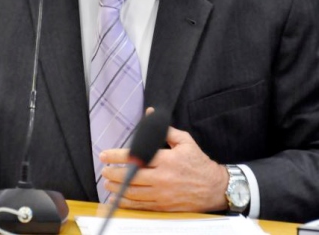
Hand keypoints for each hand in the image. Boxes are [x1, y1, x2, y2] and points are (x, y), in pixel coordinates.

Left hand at [100, 124, 228, 211]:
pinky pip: (141, 206)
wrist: (214, 187)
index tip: (104, 155)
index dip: (116, 156)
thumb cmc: (198, 163)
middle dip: (113, 173)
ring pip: (133, 193)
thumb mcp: (185, 141)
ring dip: (117, 188)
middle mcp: (163, 178)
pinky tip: (117, 199)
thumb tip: (150, 114)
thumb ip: (164, 129)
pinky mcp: (163, 206)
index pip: (136, 156)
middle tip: (104, 170)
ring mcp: (162, 194)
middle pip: (130, 177)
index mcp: (166, 160)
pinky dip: (126, 203)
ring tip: (107, 183)